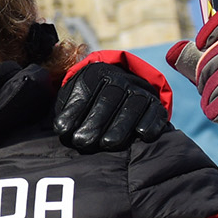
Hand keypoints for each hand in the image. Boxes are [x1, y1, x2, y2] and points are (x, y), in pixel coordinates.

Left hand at [53, 57, 170, 151]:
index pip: (86, 90)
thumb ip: (67, 111)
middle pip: (109, 98)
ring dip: (121, 125)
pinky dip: (151, 122)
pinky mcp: (156, 103)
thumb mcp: (74, 99)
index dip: (74, 111)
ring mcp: (140, 90)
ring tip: (108, 144)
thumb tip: (61, 129)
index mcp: (97, 73)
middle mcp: (120, 79)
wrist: (125, 92)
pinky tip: (142, 135)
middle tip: (82, 142)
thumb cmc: (90, 102)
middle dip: (95, 121)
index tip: (62, 130)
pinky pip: (156, 111)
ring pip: (133, 105)